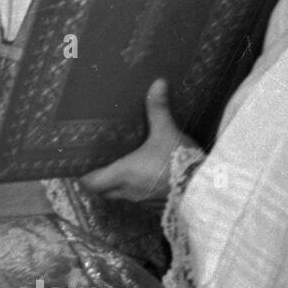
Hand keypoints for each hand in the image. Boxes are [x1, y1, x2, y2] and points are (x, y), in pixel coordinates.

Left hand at [80, 79, 198, 202]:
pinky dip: (137, 189)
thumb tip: (157, 82)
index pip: (90, 183)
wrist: (205, 186)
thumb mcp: (166, 131)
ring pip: (120, 196)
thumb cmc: (179, 160)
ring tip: (121, 167)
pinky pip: (139, 198)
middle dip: (100, 181)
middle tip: (100, 164)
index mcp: (123, 173)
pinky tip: (145, 176)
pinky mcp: (158, 205)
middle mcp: (128, 190)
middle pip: (103, 191)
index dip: (83, 176)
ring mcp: (143, 200)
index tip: (82, 166)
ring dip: (118, 185)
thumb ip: (158, 109)